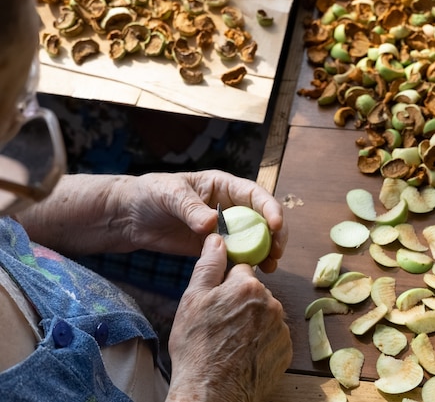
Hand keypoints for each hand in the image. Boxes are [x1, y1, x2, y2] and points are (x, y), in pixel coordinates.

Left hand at [118, 170, 286, 271]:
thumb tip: (212, 224)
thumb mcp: (169, 194)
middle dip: (275, 234)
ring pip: (254, 239)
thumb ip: (190, 208)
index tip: (276, 225)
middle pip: (262, 219)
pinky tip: (250, 274)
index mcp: (223, 186)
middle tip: (277, 252)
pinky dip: (247, 264)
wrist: (130, 217)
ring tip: (270, 267)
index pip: (255, 195)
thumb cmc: (150, 194)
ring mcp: (224, 228)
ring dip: (265, 252)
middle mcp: (229, 206)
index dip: (270, 208)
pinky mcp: (214, 248)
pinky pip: (236, 255)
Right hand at [167, 234, 291, 401]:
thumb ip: (209, 264)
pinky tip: (243, 353)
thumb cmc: (196, 347)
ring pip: (264, 313)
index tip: (216, 299)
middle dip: (240, 302)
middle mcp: (271, 302)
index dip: (225, 284)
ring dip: (251, 321)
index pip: (240, 270)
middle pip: (254, 292)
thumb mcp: (192, 300)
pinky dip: (261, 341)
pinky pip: (273, 335)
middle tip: (219, 324)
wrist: (212, 393)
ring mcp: (281, 327)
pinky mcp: (286, 349)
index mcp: (248, 285)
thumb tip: (217, 238)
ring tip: (229, 341)